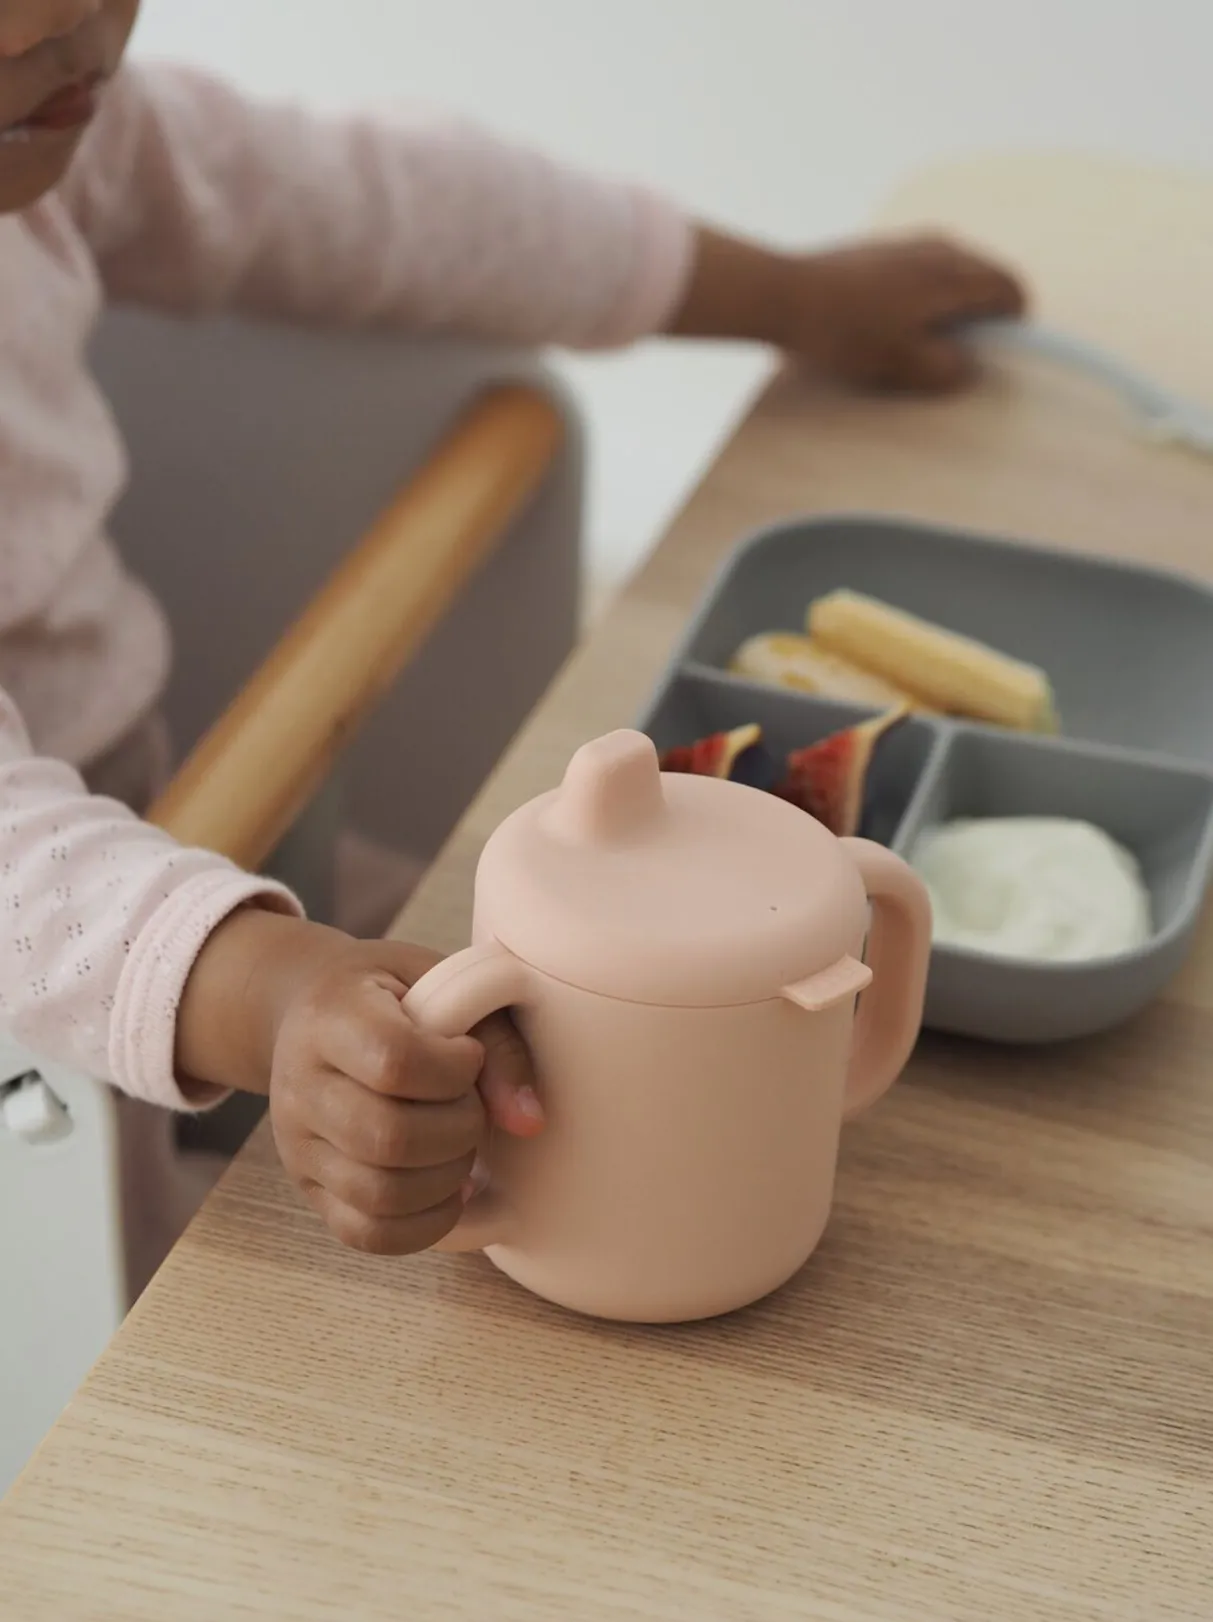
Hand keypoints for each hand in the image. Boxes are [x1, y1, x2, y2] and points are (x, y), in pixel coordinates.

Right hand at [177, 909, 542, 1254]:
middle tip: (470, 1105)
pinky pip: (367, 1233)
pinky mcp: (309, 1189)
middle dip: (459, 1129)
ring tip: (459, 1144)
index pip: (394, 1062)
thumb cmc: (393, 994)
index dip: (453, 1070)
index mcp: (331, 1016)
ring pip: (380, 1194)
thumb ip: (497, 1041)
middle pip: (388, 1137)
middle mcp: (301, 1085)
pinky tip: (447, 1187)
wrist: (312, 1014)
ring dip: (447, 1178)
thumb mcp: (445, 983)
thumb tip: (528, 1122)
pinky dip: (425, 1223)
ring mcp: (298, 1144)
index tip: (468, 1055)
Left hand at [770, 234, 1027, 391]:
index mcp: (954, 272)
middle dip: (980, 317)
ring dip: (949, 307)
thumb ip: (948, 369)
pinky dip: (922, 296)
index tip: (994, 356)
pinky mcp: (880, 249)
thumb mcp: (904, 366)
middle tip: (955, 356)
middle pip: (984, 278)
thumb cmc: (847, 333)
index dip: (1013, 326)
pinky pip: (920, 271)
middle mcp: (939, 246)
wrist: (783, 295)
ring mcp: (908, 242)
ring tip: (920, 343)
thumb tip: (969, 366)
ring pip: (951, 274)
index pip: (1010, 289)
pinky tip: (890, 325)